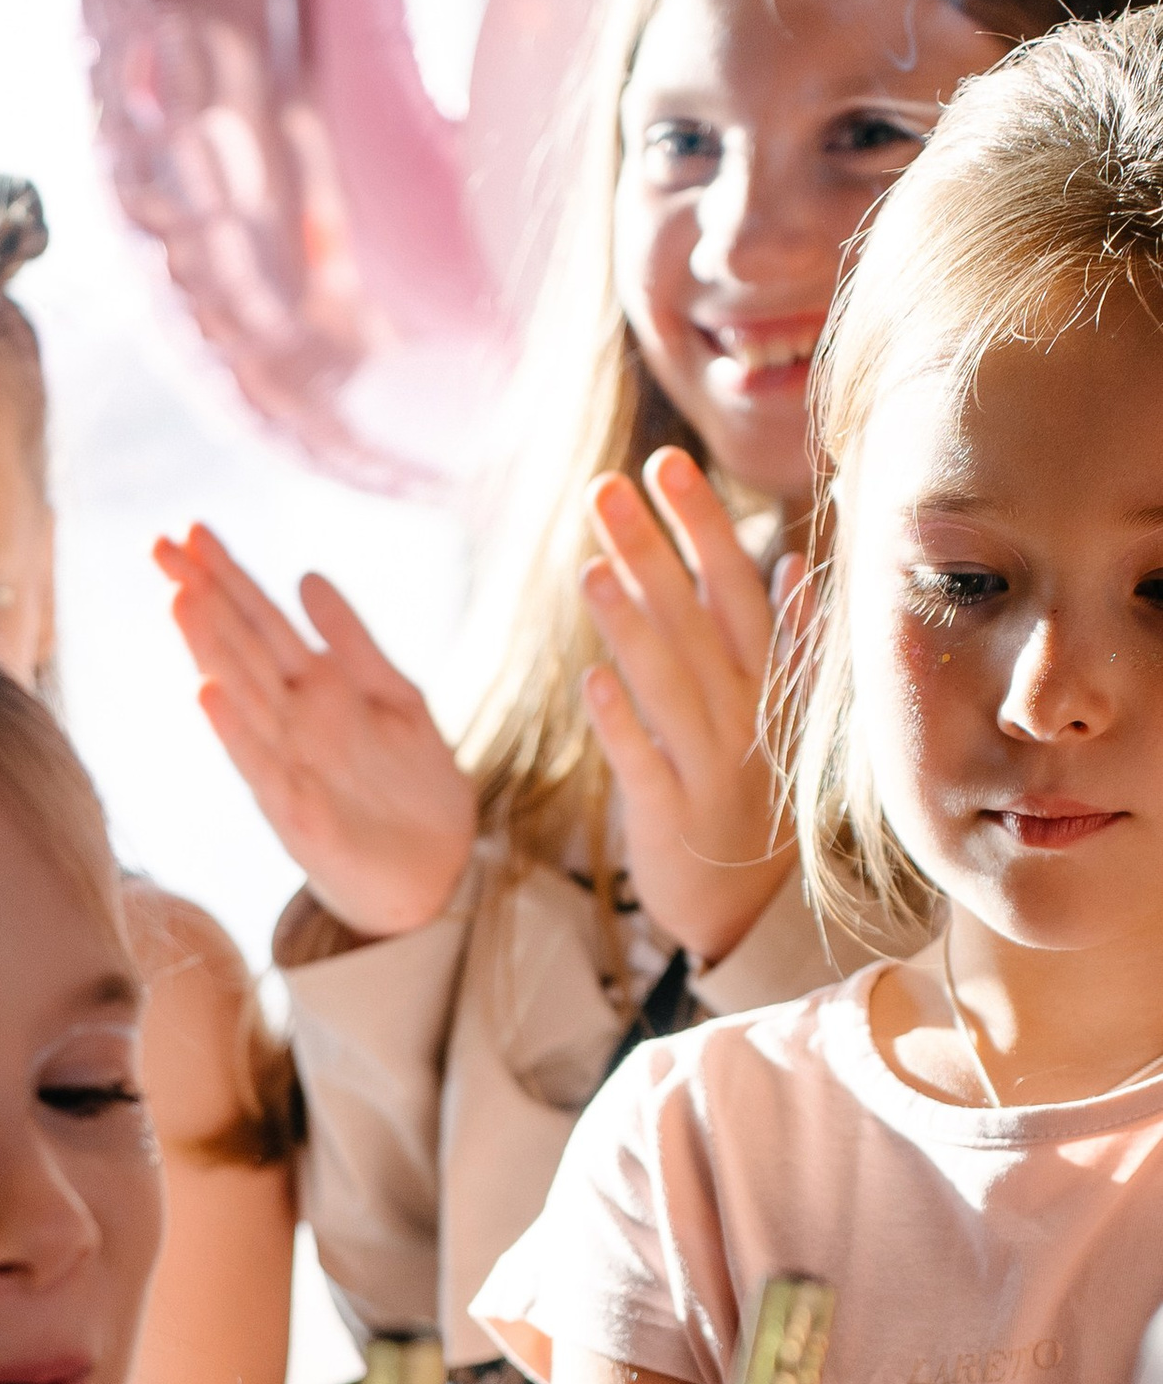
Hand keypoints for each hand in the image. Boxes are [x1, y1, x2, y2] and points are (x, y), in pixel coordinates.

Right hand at [156, 527, 474, 938]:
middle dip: (203, 598)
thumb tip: (306, 575)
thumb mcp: (394, 699)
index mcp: (314, 692)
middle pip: (240, 649)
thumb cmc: (411, 791)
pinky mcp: (300, 820)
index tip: (190, 530)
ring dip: (210, 649)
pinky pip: (262, 769)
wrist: (441, 876)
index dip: (228, 576)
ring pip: (243, 698)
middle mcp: (292, 725)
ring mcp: (291, 769)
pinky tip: (207, 694)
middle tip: (162, 547)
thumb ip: (352, 642)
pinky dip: (235, 732)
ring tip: (180, 599)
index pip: (259, 621)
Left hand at [580, 454, 793, 965]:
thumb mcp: (785, 721)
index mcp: (767, 687)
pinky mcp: (671, 822)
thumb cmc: (759, 804)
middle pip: (693, 623)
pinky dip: (623, 724)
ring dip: (631, 626)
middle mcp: (742, 720)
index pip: (734, 587)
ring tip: (591, 565)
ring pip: (668, 686)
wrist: (756, 921)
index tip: (666, 463)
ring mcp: (708, 770)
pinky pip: (646, 766)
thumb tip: (793, 561)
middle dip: (652, 551)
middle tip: (606, 487)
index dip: (700, 525)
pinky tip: (594, 680)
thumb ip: (790, 643)